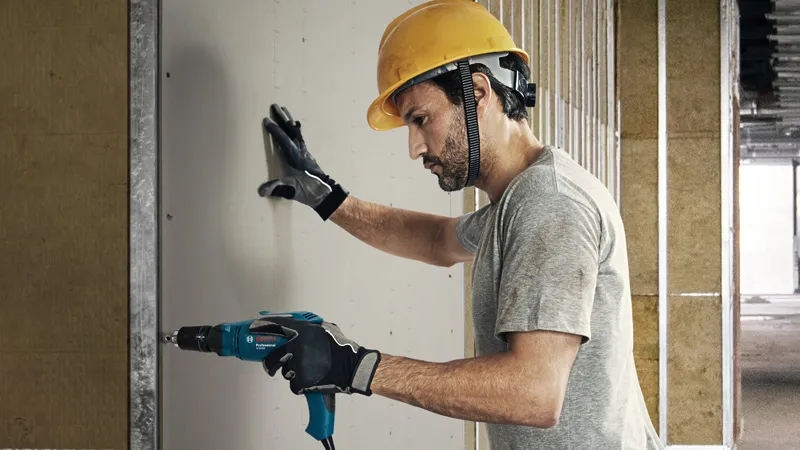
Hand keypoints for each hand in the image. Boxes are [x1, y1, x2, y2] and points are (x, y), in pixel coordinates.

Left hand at [251, 316, 380, 395]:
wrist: (352, 367)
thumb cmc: (340, 348)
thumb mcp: (325, 328)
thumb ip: (308, 326)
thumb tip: (289, 322)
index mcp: (304, 331)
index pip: (277, 325)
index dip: (262, 326)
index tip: (253, 328)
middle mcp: (298, 346)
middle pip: (273, 356)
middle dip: (271, 362)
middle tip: (273, 364)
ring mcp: (298, 364)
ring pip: (284, 371)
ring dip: (291, 372)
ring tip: (307, 370)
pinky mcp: (302, 380)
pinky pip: (293, 384)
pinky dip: (300, 384)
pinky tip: (312, 378)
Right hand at [258, 104, 348, 219]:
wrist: (325, 194)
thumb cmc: (309, 191)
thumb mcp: (292, 190)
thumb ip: (277, 188)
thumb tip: (261, 191)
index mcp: (296, 157)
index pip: (284, 140)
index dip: (275, 130)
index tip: (266, 120)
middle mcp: (301, 152)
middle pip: (291, 131)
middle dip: (282, 118)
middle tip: (274, 106)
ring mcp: (305, 152)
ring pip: (296, 132)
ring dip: (289, 121)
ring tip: (283, 110)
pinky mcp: (306, 155)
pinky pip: (299, 137)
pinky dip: (295, 129)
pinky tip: (294, 125)